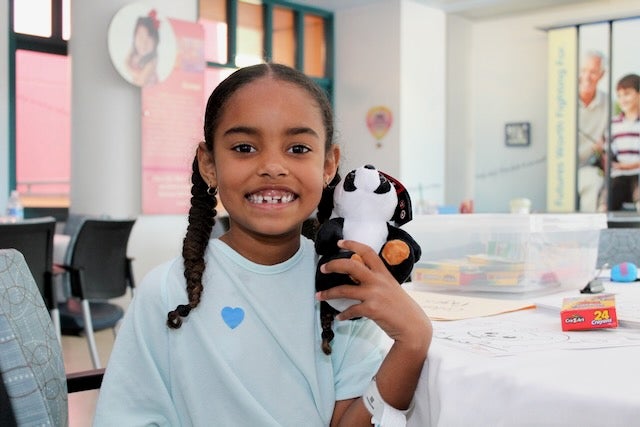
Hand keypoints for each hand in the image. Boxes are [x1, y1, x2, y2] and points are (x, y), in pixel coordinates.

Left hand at [316, 240, 430, 347]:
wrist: (413, 326)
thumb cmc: (401, 307)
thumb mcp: (391, 287)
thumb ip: (377, 281)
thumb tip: (357, 278)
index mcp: (383, 273)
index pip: (367, 252)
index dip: (352, 244)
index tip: (339, 242)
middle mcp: (378, 281)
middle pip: (351, 266)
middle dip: (333, 265)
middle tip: (323, 268)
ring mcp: (374, 295)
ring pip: (344, 290)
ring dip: (329, 293)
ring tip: (319, 296)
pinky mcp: (371, 309)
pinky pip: (351, 310)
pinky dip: (343, 314)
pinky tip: (339, 317)